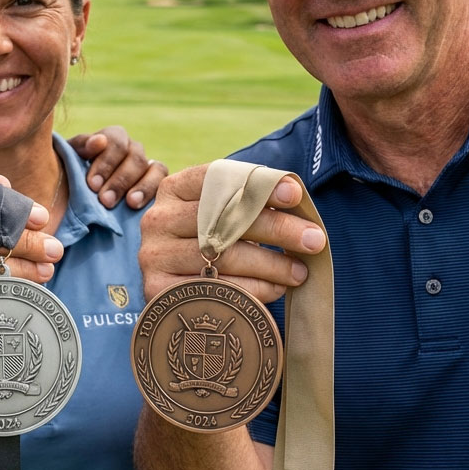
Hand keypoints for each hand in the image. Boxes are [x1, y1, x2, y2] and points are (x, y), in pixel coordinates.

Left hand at [68, 126, 166, 209]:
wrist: (72, 203)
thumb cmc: (69, 178)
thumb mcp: (68, 161)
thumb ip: (80, 147)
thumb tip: (98, 141)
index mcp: (111, 139)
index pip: (116, 139)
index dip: (106, 161)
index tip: (92, 184)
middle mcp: (132, 150)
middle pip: (135, 156)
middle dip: (120, 179)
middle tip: (105, 200)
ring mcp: (147, 167)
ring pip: (155, 168)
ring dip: (142, 186)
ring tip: (130, 204)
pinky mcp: (156, 186)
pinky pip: (163, 183)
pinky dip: (153, 192)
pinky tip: (140, 206)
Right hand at [139, 164, 325, 302]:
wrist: (175, 290)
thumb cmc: (209, 241)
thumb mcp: (220, 213)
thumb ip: (248, 201)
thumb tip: (295, 193)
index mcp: (173, 188)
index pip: (217, 179)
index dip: (258, 185)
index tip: (296, 195)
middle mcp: (158, 218)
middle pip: (223, 219)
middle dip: (276, 229)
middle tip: (314, 239)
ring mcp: (154, 255)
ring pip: (223, 256)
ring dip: (271, 264)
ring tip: (301, 271)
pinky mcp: (158, 290)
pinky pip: (216, 290)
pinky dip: (253, 291)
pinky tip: (276, 289)